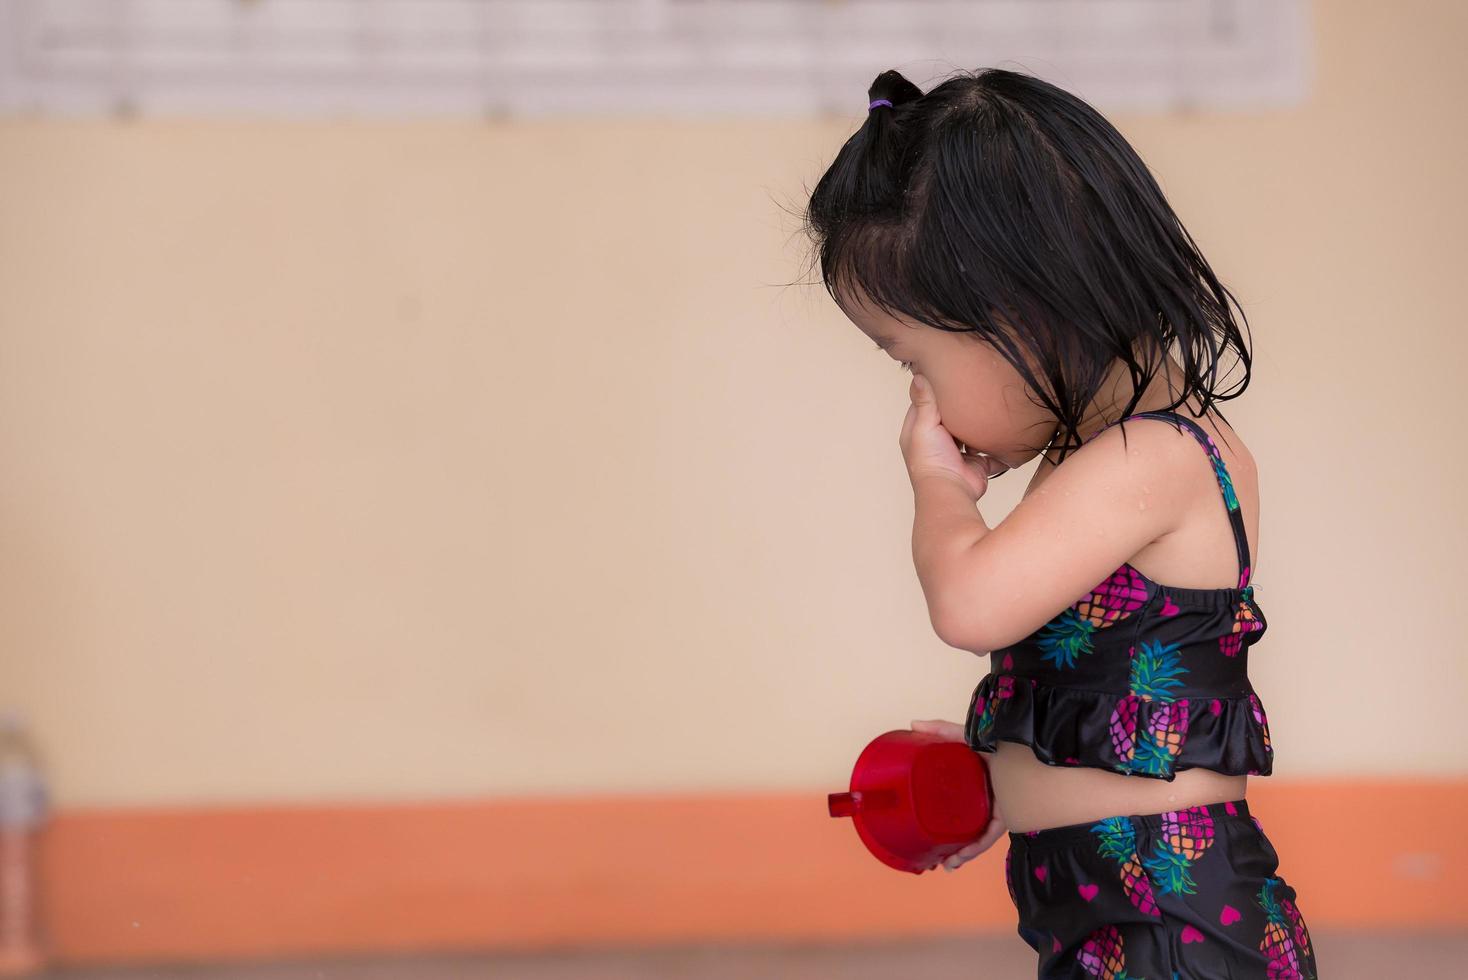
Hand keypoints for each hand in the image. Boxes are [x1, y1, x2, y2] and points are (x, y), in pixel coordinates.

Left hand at [900, 375, 1007, 500]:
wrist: (951, 491)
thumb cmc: (931, 460)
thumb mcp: (924, 425)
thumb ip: (924, 402)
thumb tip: (917, 376)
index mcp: (920, 432)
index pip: (925, 406)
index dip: (934, 392)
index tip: (946, 376)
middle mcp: (938, 443)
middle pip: (951, 420)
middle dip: (961, 409)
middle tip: (975, 389)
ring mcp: (958, 454)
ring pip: (972, 435)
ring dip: (980, 428)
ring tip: (993, 409)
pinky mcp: (976, 465)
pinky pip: (990, 454)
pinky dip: (998, 449)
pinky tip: (1007, 435)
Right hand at [909, 718, 1007, 871]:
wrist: (1035, 760)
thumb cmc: (1005, 745)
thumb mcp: (971, 737)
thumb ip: (944, 730)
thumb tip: (914, 725)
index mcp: (974, 773)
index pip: (951, 787)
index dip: (935, 802)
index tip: (919, 814)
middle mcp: (984, 793)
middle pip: (962, 817)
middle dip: (949, 838)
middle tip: (932, 850)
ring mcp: (995, 808)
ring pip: (974, 834)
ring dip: (960, 852)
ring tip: (946, 864)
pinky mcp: (1006, 820)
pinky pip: (986, 838)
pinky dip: (973, 849)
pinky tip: (959, 858)